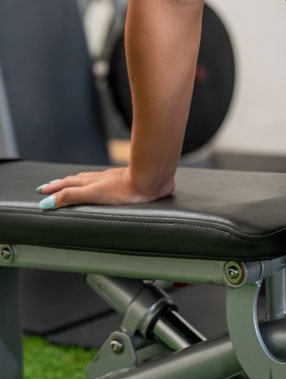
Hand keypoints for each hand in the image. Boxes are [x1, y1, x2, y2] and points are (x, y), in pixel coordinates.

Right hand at [36, 166, 173, 209]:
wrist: (149, 180)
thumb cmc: (125, 188)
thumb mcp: (93, 194)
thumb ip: (72, 197)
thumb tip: (49, 201)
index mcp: (90, 182)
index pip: (67, 185)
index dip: (54, 188)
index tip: (43, 190)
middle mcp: (99, 178)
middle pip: (76, 179)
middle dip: (61, 183)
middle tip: (49, 185)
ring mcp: (111, 178)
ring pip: (89, 178)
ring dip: (76, 181)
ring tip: (70, 183)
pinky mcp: (123, 180)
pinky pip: (102, 179)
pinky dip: (93, 181)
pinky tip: (100, 183)